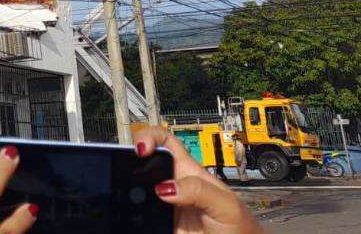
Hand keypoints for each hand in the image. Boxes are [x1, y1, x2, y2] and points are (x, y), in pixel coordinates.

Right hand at [134, 126, 264, 233]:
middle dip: (129, 160)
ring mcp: (163, 206)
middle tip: (122, 168)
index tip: (141, 149)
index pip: (164, 141)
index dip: (149, 136)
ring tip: (123, 193)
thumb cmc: (239, 228)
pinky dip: (129, 213)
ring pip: (136, 189)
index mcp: (189, 171)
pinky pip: (137, 216)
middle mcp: (173, 185)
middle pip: (144, 162)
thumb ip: (199, 191)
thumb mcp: (225, 204)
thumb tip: (165, 187)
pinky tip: (129, 215)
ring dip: (127, 189)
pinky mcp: (157, 224)